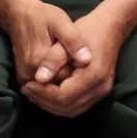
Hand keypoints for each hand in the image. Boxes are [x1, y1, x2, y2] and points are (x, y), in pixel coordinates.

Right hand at [0, 0, 87, 86]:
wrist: (19, 15)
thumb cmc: (42, 16)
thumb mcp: (61, 22)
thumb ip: (73, 41)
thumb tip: (86, 60)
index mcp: (38, 61)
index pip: (66, 83)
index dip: (80, 76)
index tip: (87, 62)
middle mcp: (28, 74)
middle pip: (58, 91)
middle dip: (74, 83)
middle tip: (83, 66)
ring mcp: (24, 78)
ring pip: (51, 92)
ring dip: (66, 86)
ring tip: (76, 68)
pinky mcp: (24, 78)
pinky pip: (44, 89)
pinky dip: (57, 85)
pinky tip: (67, 71)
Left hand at [20, 0, 136, 119]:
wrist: (110, 27)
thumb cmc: (88, 30)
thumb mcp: (65, 40)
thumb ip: (52, 60)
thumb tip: (38, 78)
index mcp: (94, 75)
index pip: (63, 96)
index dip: (42, 93)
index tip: (26, 84)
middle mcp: (101, 87)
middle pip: (66, 107)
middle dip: (44, 101)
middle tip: (27, 89)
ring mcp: (102, 91)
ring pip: (71, 110)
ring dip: (50, 105)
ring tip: (35, 92)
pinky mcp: (99, 92)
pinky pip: (76, 106)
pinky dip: (60, 104)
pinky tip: (48, 93)